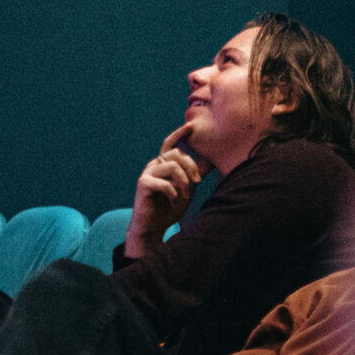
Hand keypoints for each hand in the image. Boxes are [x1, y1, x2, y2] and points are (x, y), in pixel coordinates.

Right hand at [125, 126, 204, 257]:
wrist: (153, 228)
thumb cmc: (169, 208)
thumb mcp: (187, 189)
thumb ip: (194, 174)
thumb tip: (211, 161)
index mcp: (163, 164)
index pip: (169, 143)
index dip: (179, 134)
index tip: (191, 126)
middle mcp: (154, 165)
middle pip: (176, 154)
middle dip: (191, 166)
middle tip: (197, 183)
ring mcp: (147, 173)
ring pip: (171, 165)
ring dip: (184, 181)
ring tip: (186, 195)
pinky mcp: (143, 184)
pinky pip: (164, 182)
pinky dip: (173, 191)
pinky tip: (174, 199)